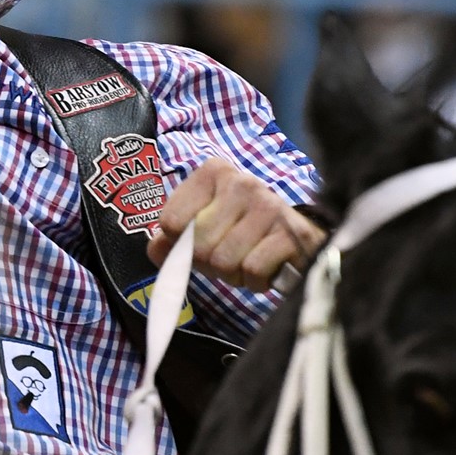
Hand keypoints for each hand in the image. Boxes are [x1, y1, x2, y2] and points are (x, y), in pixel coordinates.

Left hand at [146, 157, 324, 290]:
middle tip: (228, 257)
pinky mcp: (292, 233)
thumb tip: (156, 250)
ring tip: (248, 260)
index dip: (181, 244)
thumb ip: (173, 236)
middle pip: (197, 245)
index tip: (200, 241)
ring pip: (223, 261)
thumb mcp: (204, 224)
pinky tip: (267, 269)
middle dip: (209, 264)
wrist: (300, 238)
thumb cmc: (242, 230)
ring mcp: (269, 206)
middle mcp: (241, 183)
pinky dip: (255, 281)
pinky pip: (252, 270)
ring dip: (233, 274)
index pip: (171, 221)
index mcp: (213, 173)